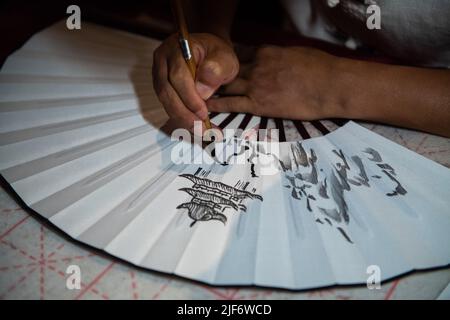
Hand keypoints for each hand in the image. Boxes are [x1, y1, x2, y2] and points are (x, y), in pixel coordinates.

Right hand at [152, 33, 238, 130]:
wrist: (210, 53)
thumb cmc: (217, 54)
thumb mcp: (225, 58)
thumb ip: (216, 70)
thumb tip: (201, 90)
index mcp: (179, 47)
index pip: (178, 76)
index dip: (189, 98)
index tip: (203, 113)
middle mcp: (163, 59)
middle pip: (167, 92)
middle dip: (185, 114)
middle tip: (202, 129)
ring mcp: (159, 73)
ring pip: (165, 101)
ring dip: (182, 119)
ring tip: (201, 131)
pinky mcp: (161, 86)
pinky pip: (168, 104)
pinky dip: (181, 117)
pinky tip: (195, 126)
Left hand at [207, 46, 340, 119]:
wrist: (330, 86)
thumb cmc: (320, 68)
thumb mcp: (296, 53)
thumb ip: (279, 55)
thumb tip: (275, 58)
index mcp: (266, 52)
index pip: (238, 53)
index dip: (225, 60)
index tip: (216, 64)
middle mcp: (256, 66)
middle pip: (227, 70)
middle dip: (212, 74)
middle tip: (199, 79)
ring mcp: (256, 85)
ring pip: (226, 86)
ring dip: (211, 89)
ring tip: (197, 94)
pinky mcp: (260, 104)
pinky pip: (233, 104)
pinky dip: (218, 105)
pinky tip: (206, 107)